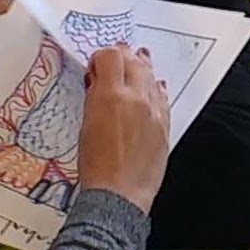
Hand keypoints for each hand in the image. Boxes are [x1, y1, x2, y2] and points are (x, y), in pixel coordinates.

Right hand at [75, 44, 172, 209]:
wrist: (118, 193)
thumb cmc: (96, 166)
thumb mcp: (85, 125)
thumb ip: (95, 98)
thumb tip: (99, 83)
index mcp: (110, 96)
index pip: (110, 56)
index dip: (102, 57)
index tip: (97, 66)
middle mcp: (135, 98)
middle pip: (133, 61)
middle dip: (123, 57)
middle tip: (116, 59)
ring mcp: (154, 111)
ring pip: (151, 76)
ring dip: (142, 68)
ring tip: (138, 62)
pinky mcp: (165, 125)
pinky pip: (163, 98)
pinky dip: (156, 89)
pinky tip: (155, 86)